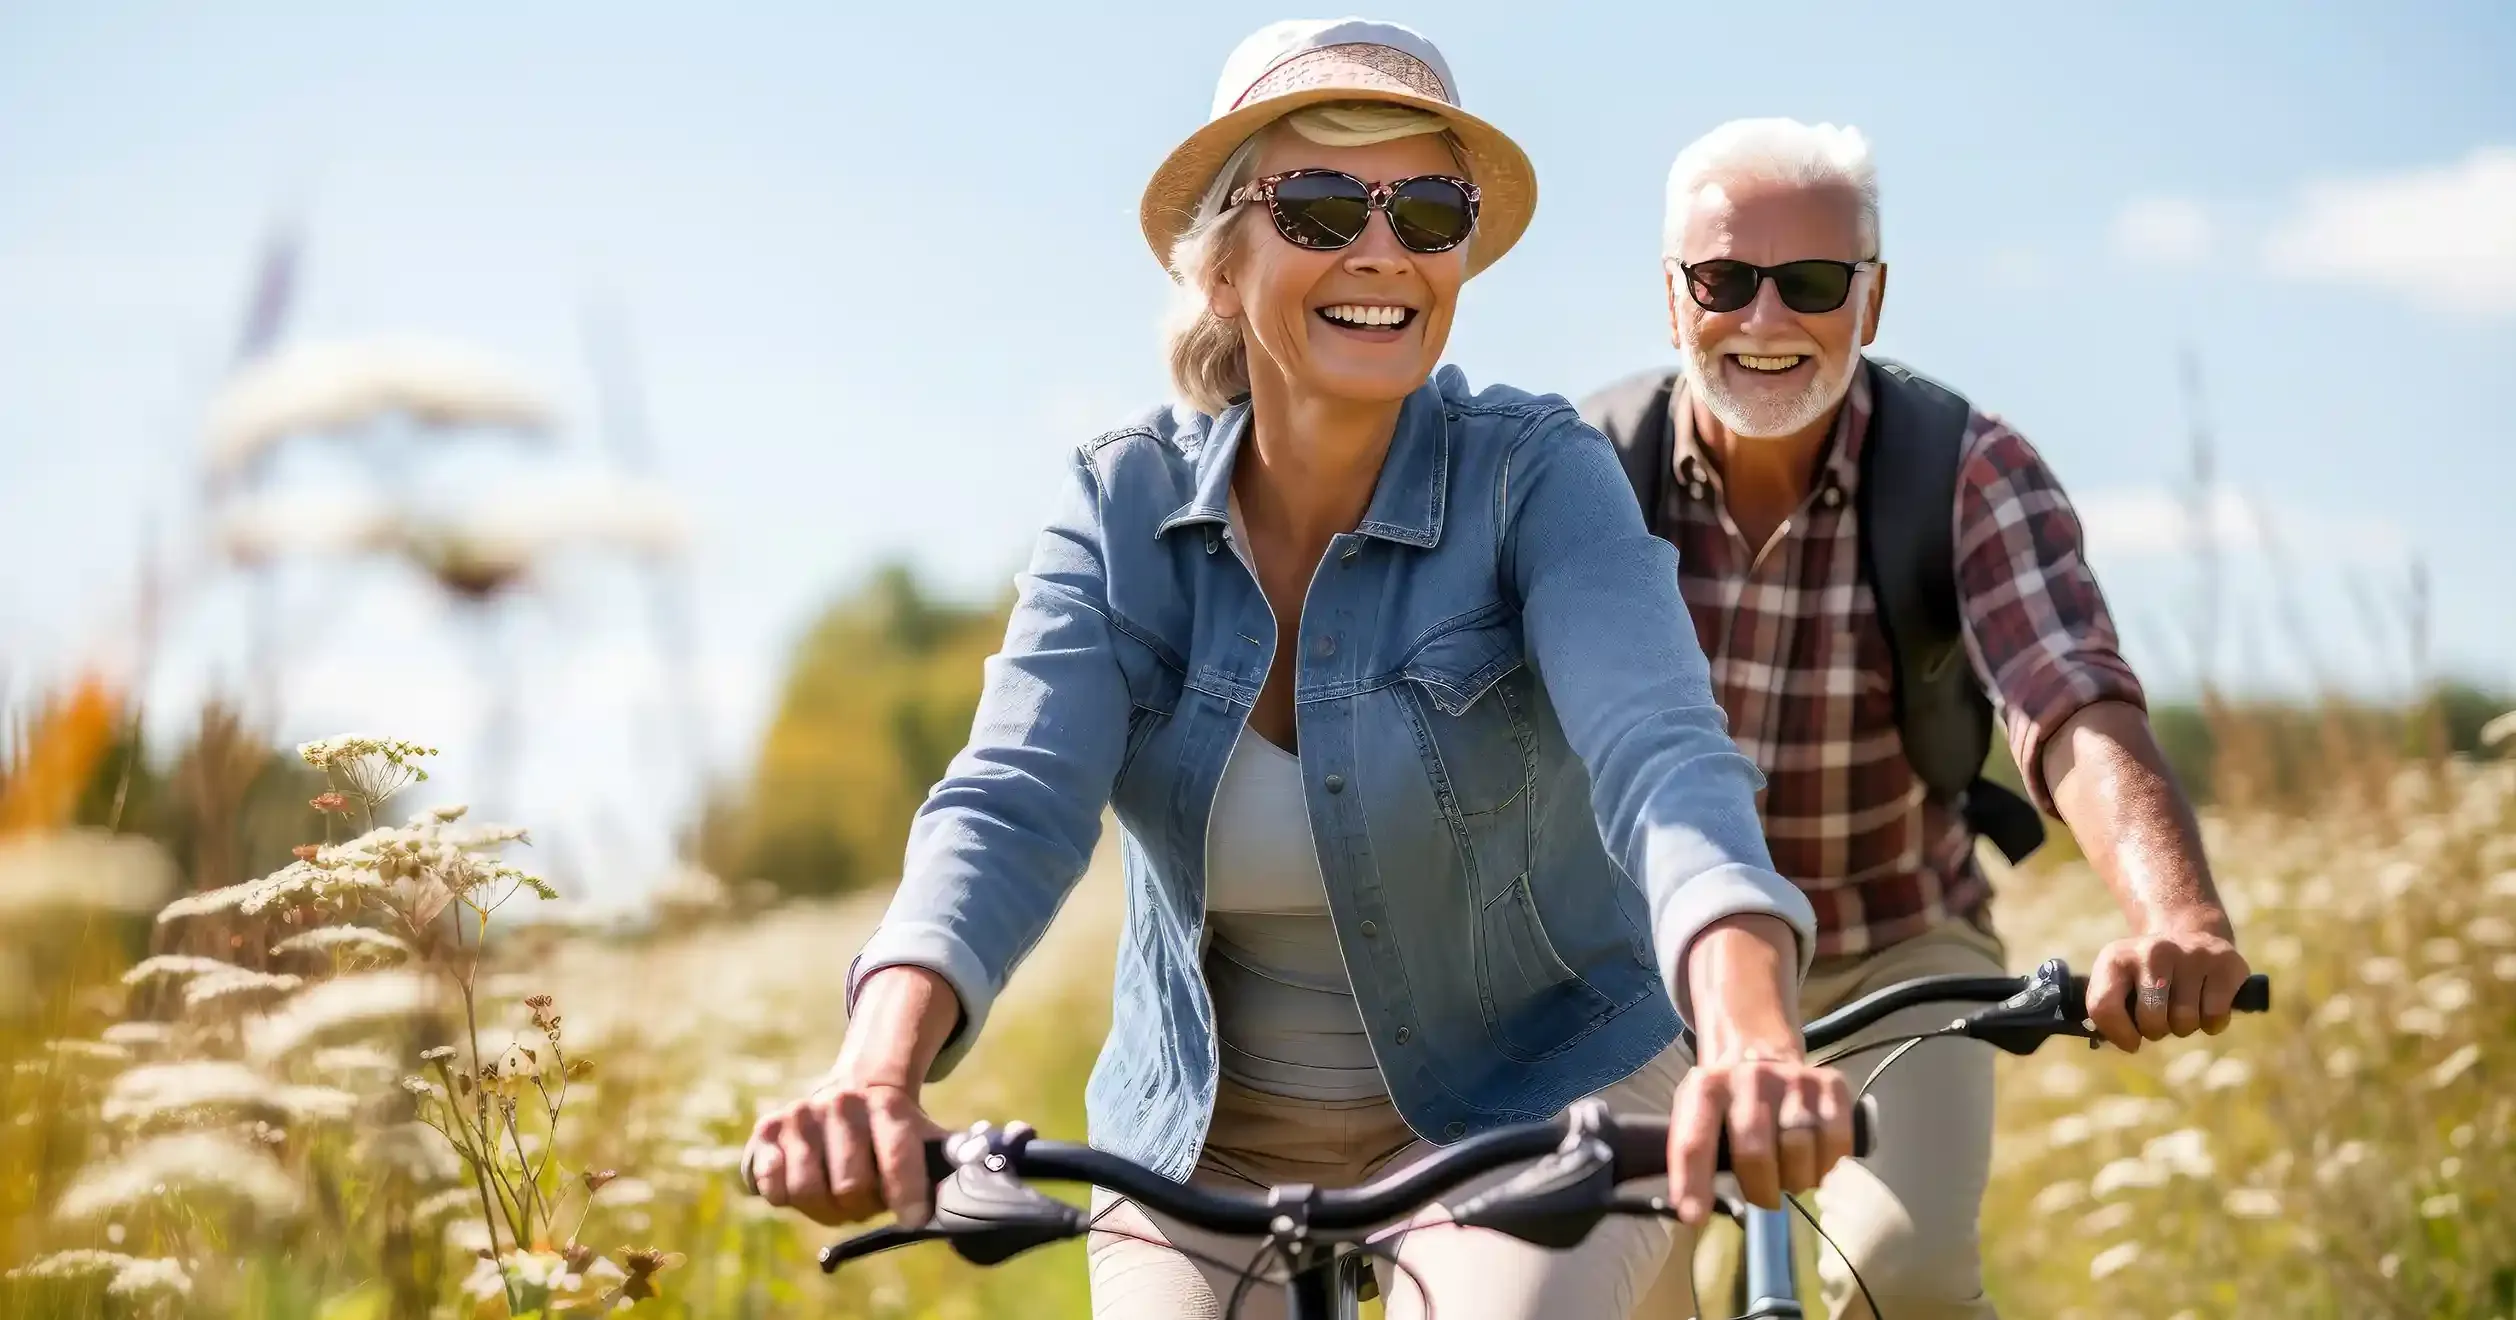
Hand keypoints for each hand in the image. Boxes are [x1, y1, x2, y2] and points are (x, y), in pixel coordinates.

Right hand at [744, 1073, 946, 1226]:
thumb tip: (987, 1168)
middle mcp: (844, 1104)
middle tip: (866, 1201)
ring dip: (824, 1207)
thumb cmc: (892, 1134)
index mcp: (889, 1106)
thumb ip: (955, 1158)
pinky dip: (786, 1196)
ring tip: (837, 1195)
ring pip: (807, 1191)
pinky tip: (805, 1182)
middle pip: (849, 1187)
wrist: (849, 1093)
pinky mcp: (768, 1128)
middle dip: (860, 1207)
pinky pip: (772, 1184)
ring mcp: (803, 1113)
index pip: (898, 1156)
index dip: (907, 1196)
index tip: (913, 1219)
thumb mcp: (927, 1140)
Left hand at [1666, 1050, 1854, 1225]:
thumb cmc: (1727, 1102)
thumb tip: (1691, 1212)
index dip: (1692, 1182)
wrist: (1761, 1051)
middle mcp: (1749, 1077)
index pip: (1694, 1142)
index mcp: (1705, 1087)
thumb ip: (1694, 1154)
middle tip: (1763, 1198)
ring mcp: (1792, 1079)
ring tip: (1789, 1180)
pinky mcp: (1830, 1084)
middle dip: (1759, 1189)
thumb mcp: (1697, 1114)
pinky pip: (1836, 1141)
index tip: (1694, 1217)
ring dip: (1795, 1180)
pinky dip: (1827, 1166)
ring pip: (1798, 1149)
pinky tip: (1816, 1167)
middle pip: (1755, 1153)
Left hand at [2084, 922, 2249, 1051]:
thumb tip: (2125, 1042)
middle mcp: (2153, 951)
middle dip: (2156, 1030)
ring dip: (2184, 1026)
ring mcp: (2191, 954)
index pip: (2104, 1008)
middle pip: (2152, 1021)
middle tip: (2161, 1014)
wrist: (2190, 935)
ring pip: (2185, 1022)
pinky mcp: (2226, 963)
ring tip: (2182, 1004)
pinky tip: (2206, 1001)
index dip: (2118, 1035)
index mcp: (2116, 958)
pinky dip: (2212, 1022)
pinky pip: (2215, 1017)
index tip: (2131, 1041)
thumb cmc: (2146, 974)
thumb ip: (2108, 1011)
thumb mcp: (2117, 982)